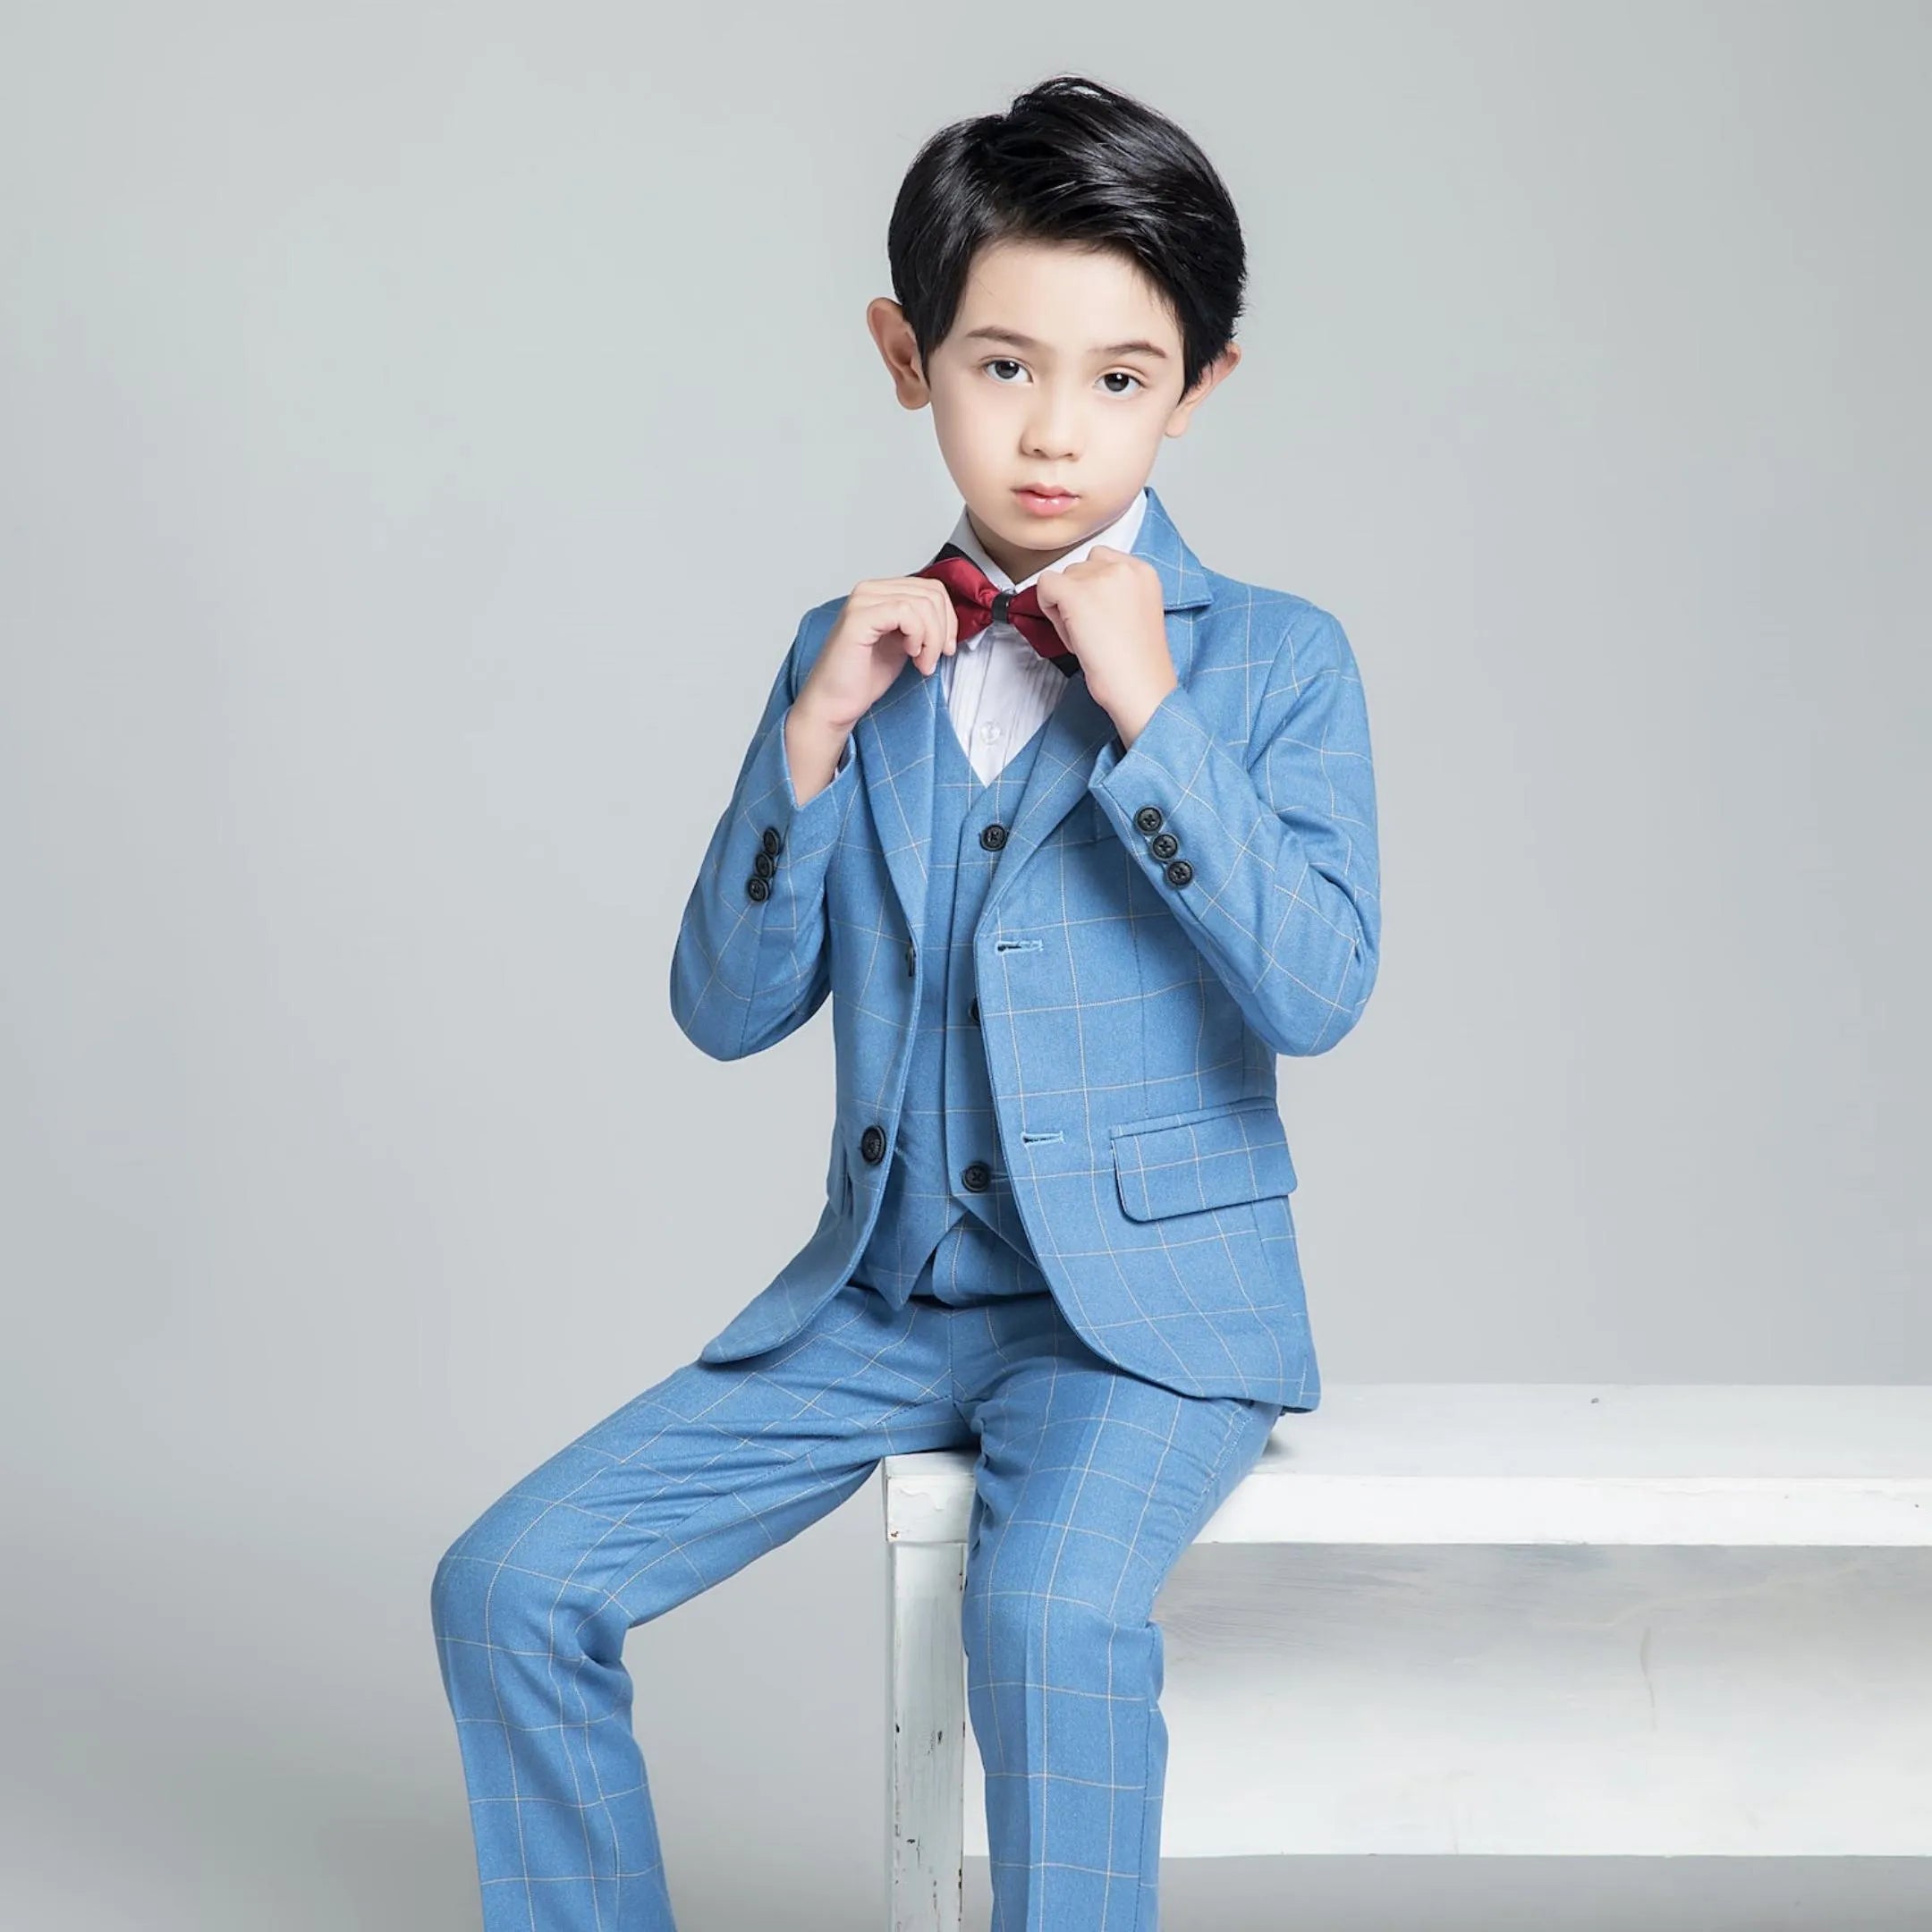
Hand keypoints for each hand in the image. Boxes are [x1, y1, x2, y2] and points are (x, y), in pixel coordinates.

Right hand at [794, 575, 958, 734]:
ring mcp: (862, 601)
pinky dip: (918, 636)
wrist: (835, 703)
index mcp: (880, 593)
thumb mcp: (904, 643)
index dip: (948, 618)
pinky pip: (906, 613)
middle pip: (930, 593)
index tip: (945, 647)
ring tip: (922, 663)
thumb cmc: (863, 678)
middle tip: (934, 658)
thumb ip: (922, 624)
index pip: (930, 587)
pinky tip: (910, 655)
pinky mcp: (858, 617)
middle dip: (943, 630)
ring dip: (932, 638)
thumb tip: (950, 619)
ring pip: (922, 603)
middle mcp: (869, 590)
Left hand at [1032, 546, 1176, 740]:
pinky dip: (1048, 608)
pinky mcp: (1076, 594)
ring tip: (1084, 635)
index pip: (1102, 559)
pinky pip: (1045, 586)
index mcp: (1143, 571)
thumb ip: (1116, 593)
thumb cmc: (1138, 664)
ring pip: (1062, 578)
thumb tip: (1084, 591)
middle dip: (1078, 597)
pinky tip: (1069, 631)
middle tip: (1091, 630)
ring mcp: (1099, 578)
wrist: (1141, 687)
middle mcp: (1123, 568)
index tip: (1098, 613)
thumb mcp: (1136, 612)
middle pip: (1079, 569)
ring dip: (1064, 605)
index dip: (1092, 587)